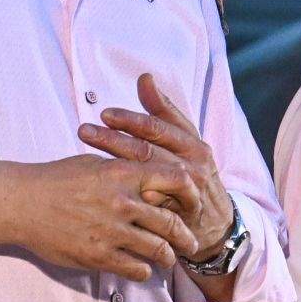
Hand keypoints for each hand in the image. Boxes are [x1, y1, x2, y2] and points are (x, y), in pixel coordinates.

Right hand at [0, 153, 205, 278]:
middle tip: (191, 243)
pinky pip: (135, 269)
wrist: (21, 202)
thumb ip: (126, 171)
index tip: (194, 204)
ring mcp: (111, 231)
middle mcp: (122, 202)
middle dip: (186, 237)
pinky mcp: (98, 255)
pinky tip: (142, 269)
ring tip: (169, 259)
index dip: (192, 194)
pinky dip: (144, 271)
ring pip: (158, 250)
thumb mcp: (95, 163)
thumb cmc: (56, 179)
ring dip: (168, 257)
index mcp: (124, 173)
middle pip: (171, 223)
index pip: (176, 180)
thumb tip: (154, 178)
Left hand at [78, 75, 236, 250]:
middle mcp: (193, 166)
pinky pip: (154, 207)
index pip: (158, 127)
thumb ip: (164, 111)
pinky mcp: (182, 217)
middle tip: (84, 131)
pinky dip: (133, 198)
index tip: (104, 114)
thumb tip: (145, 78)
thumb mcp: (184, 141)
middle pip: (148, 150)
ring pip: (148, 177)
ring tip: (86, 162)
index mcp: (193, 144)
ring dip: (116, 168)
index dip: (130, 120)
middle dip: (113, 140)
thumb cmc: (194, 174)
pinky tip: (110, 192)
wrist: (216, 223)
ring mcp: (189, 193)